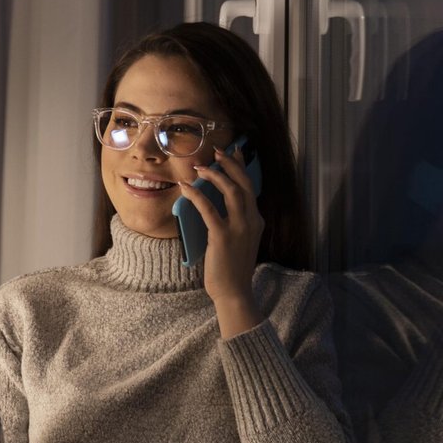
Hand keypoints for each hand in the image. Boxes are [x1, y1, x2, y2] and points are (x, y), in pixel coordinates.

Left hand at [176, 145, 263, 336]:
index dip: (241, 167)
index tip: (233, 152)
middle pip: (243, 184)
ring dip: (215, 175)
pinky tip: (186, 188)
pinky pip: (210, 210)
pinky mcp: (223, 237)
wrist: (234, 292)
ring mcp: (239, 228)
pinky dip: (197, 196)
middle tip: (216, 151)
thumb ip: (235, 223)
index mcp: (256, 221)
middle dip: (230, 164)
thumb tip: (217, 205)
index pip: (250, 187)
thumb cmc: (232, 268)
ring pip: (231, 192)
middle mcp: (252, 221)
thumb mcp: (239, 241)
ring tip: (200, 166)